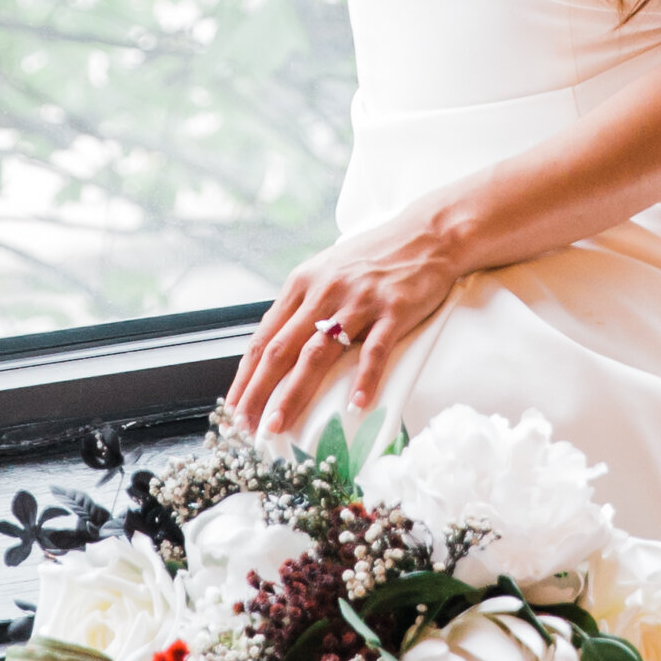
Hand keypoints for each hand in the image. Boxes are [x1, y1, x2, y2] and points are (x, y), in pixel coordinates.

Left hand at [227, 198, 469, 438]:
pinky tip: (356, 405)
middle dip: (258, 392)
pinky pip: (375, 350)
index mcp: (303, 283)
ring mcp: (359, 301)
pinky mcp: (394, 310)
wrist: (427, 234)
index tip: (233, 410)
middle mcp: (325, 291)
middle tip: (246, 427)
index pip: (264, 338)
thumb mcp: (327, 271)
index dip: (245, 377)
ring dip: (295, 393)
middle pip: (282, 350)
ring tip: (279, 425)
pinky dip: (364, 379)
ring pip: (318, 354)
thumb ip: (303, 304)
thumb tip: (277, 347)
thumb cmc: (375, 257)